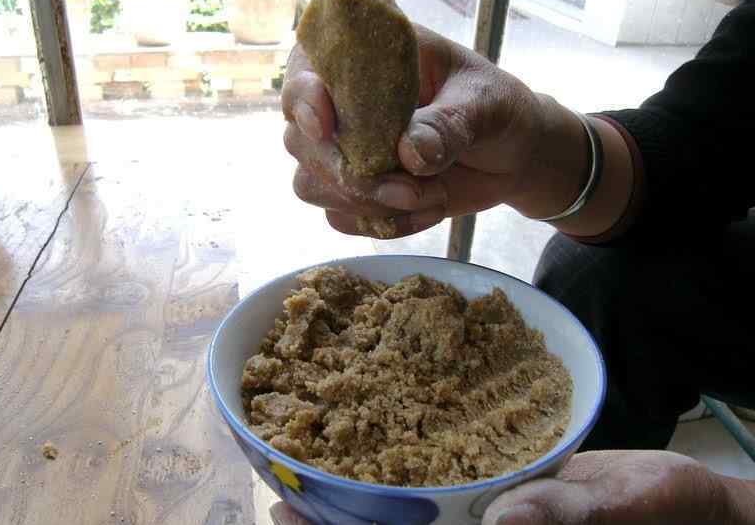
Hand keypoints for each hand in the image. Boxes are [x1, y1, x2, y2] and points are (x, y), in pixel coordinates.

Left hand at [269, 451, 747, 524]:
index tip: (290, 515)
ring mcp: (485, 516)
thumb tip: (507, 519)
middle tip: (278, 495)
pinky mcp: (496, 493)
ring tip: (305, 473)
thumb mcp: (623, 510)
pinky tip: (374, 444)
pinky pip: (441, 491)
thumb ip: (567, 516)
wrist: (683, 501)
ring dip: (355, 501)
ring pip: (409, 518)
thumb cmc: (666, 512)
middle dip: (335, 523)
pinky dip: (401, 473)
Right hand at [282, 24, 551, 238]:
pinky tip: (430, 209)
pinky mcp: (355, 192)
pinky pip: (342, 218)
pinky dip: (383, 223)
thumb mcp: (485, 104)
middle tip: (409, 188)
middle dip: (349, 172)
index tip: (325, 126)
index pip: (306, 71)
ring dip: (367, 201)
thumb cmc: (496, 109)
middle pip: (299, 141)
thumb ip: (447, 124)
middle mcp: (342, 105)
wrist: (513, 155)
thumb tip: (410, 153)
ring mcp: (343, 151)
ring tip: (430, 196)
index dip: (304, 98)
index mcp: (365, 59)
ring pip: (311, 185)